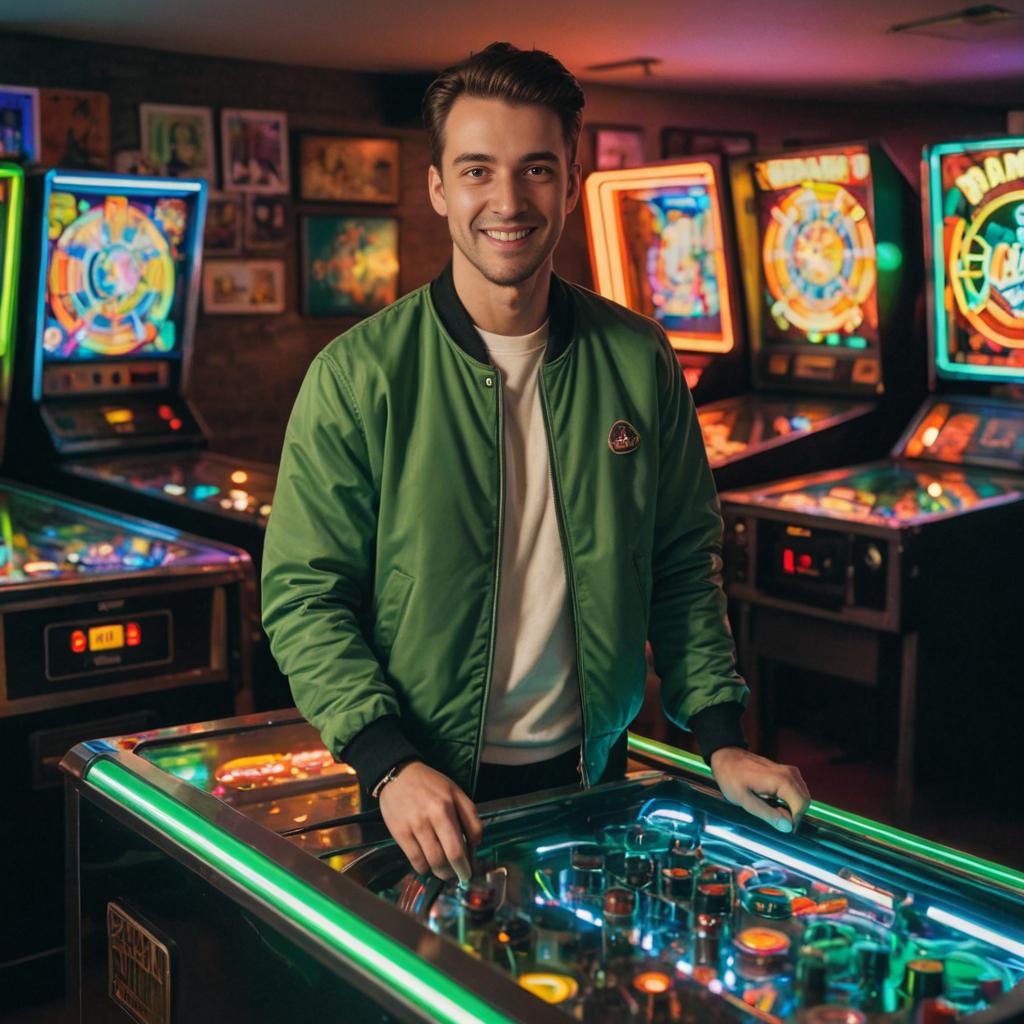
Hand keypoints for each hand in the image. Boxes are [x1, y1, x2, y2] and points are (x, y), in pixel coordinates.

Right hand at [378, 761, 483, 883]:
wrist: (398, 774)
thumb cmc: (430, 784)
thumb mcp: (455, 791)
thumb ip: (469, 815)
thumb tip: (475, 843)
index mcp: (448, 805)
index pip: (464, 843)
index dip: (468, 862)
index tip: (471, 869)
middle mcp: (432, 817)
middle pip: (450, 856)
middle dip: (458, 871)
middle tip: (460, 876)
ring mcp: (414, 826)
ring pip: (433, 862)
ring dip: (442, 873)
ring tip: (445, 872)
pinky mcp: (400, 833)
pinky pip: (415, 860)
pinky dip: (424, 868)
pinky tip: (427, 865)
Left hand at [710, 747, 809, 833]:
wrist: (726, 757)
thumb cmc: (732, 778)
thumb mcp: (744, 800)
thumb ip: (767, 814)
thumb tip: (787, 827)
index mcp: (781, 780)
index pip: (801, 806)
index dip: (794, 820)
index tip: (780, 825)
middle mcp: (789, 773)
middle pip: (805, 801)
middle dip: (794, 815)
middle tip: (774, 819)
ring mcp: (789, 771)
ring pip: (803, 796)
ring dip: (793, 807)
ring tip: (772, 809)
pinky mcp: (787, 772)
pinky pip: (797, 790)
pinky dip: (791, 800)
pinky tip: (775, 801)